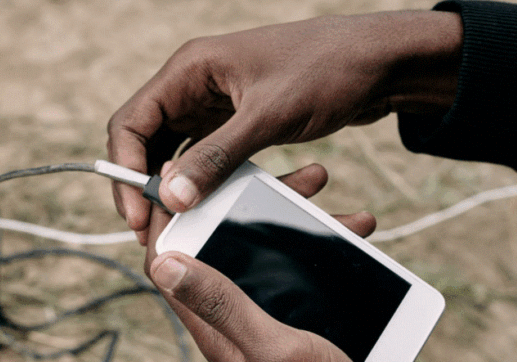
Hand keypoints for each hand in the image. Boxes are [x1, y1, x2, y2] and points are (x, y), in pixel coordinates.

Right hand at [108, 11, 460, 235]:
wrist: (382, 60)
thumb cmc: (328, 70)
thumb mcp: (270, 116)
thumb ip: (217, 157)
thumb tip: (170, 198)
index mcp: (191, 68)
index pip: (132, 121)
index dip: (125, 169)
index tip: (137, 213)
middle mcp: (195, 83)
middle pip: (146, 139)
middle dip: (142, 183)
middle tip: (148, 230)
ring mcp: (215, 101)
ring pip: (173, 150)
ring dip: (170, 185)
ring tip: (172, 225)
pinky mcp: (236, 118)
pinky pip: (203, 153)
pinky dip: (200, 180)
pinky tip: (204, 207)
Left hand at [143, 163, 375, 361]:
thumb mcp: (270, 346)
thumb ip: (221, 303)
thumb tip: (165, 263)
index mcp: (211, 321)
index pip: (167, 258)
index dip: (166, 215)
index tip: (181, 171)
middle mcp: (230, 315)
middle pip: (220, 243)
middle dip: (248, 201)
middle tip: (283, 172)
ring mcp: (260, 316)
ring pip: (264, 251)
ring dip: (295, 219)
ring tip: (327, 191)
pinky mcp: (289, 320)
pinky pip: (295, 270)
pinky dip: (320, 247)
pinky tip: (350, 232)